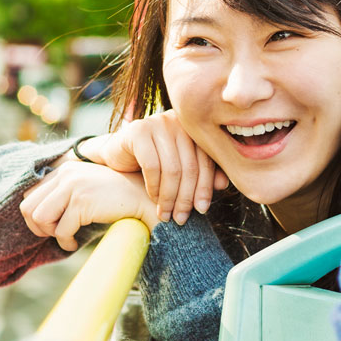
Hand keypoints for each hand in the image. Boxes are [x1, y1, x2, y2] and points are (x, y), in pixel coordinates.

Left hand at [20, 161, 158, 250]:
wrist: (145, 198)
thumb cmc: (118, 198)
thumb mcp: (88, 188)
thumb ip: (65, 193)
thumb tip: (36, 216)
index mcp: (65, 169)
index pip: (30, 194)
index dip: (37, 215)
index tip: (53, 226)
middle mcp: (66, 174)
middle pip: (28, 207)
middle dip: (39, 227)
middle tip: (56, 235)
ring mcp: (73, 187)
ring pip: (39, 218)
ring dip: (51, 234)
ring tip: (66, 238)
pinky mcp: (82, 202)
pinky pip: (61, 230)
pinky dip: (65, 242)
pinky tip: (75, 243)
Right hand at [73, 111, 227, 224]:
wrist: (117, 155)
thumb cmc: (154, 163)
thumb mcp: (180, 170)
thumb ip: (202, 174)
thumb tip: (223, 185)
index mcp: (195, 129)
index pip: (207, 161)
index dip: (205, 188)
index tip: (202, 210)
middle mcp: (180, 122)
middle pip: (190, 166)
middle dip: (186, 197)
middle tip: (181, 218)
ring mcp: (159, 123)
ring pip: (172, 169)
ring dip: (169, 197)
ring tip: (166, 215)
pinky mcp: (138, 130)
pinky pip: (152, 165)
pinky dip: (154, 187)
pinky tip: (153, 199)